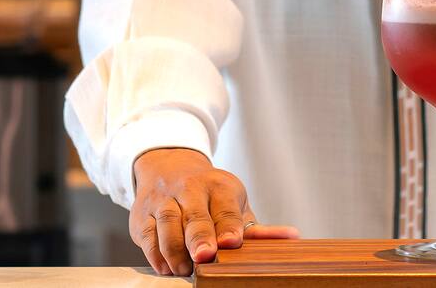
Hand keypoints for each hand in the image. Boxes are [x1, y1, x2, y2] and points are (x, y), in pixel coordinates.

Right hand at [130, 147, 299, 275]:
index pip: (225, 207)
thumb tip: (293, 239)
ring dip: (174, 248)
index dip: (228, 225)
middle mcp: (190, 189)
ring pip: (167, 223)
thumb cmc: (210, 196)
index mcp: (219, 186)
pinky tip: (166, 267)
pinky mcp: (142, 215)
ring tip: (184, 269)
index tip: (232, 242)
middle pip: (195, 215)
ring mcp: (164, 200)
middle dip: (199, 236)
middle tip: (205, 256)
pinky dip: (155, 253)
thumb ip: (258, 228)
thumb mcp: (235, 203)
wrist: (168, 167)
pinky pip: (147, 234)